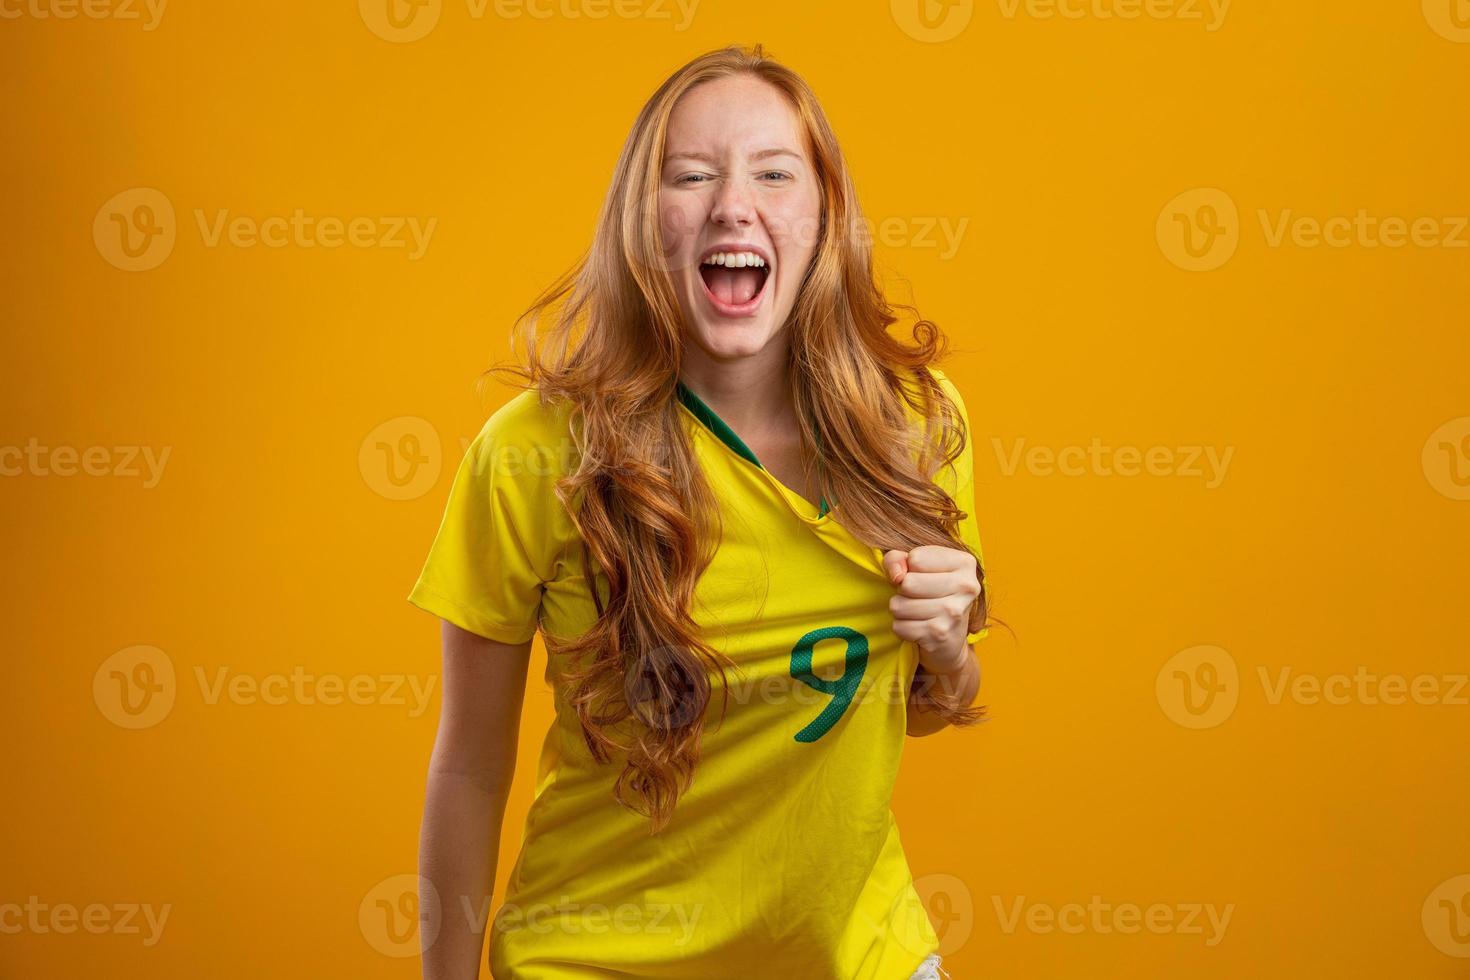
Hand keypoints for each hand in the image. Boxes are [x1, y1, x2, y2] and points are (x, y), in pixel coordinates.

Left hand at [883, 545, 981, 674]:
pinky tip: (918, 626)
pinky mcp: (940, 635)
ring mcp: (954, 612)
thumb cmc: (931, 592)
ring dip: (900, 610)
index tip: (922, 576)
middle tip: (917, 596)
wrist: (951, 638)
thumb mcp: (916, 566)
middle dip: (902, 590)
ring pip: (899, 606)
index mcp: (964, 562)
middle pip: (907, 583)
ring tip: (916, 611)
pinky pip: (899, 626)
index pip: (915, 559)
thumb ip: (897, 559)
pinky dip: (902, 627)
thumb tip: (896, 576)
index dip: (909, 568)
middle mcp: (965, 587)